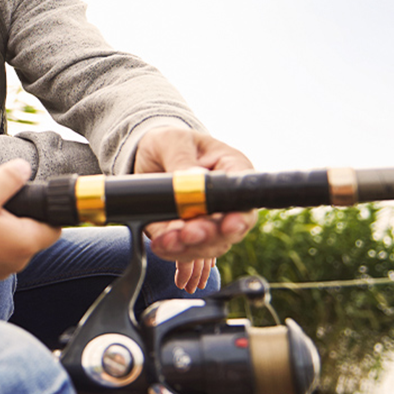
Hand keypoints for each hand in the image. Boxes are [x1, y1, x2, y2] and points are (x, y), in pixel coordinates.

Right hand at [0, 159, 60, 282]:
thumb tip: (24, 168)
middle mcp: (17, 260)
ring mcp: (0, 268)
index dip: (46, 207)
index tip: (29, 192)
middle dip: (13, 202)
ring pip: (10, 235)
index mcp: (25, 243)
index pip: (54, 226)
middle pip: (29, 227)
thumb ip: (9, 177)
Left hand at [134, 128, 256, 281]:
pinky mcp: (184, 235)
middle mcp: (225, 202)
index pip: (244, 199)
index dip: (240, 217)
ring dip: (189, 248)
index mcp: (232, 171)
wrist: (148, 157)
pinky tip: (161, 245)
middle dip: (209, 237)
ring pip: (208, 247)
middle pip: (229, 231)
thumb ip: (182, 160)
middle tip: (188, 233)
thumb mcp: (172, 141)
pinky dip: (172, 252)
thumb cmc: (169, 142)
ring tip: (168, 241)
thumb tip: (194, 178)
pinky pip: (184, 251)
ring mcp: (207, 222)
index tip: (228, 225)